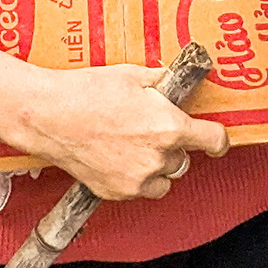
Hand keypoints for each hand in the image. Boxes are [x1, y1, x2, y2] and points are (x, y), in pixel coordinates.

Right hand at [12, 63, 228, 201]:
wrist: (49, 116)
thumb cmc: (89, 91)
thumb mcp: (134, 76)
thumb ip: (163, 84)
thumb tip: (175, 84)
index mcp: (170, 128)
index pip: (214, 141)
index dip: (217, 140)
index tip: (215, 140)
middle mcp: (159, 159)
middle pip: (184, 160)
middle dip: (172, 146)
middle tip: (149, 129)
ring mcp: (138, 180)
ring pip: (163, 179)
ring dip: (156, 166)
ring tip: (131, 145)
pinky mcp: (117, 192)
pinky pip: (138, 189)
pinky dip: (133, 177)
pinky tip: (114, 156)